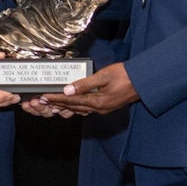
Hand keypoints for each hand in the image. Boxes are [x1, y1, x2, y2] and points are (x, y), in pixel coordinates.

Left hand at [24, 62, 138, 116]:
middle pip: (73, 107)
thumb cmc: (125, 75)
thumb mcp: (104, 76)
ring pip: (79, 109)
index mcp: (97, 101)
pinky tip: (72, 105)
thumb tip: (68, 89)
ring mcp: (103, 109)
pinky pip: (87, 109)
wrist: (143, 82)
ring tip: (52, 105)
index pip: (71, 100)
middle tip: (42, 102)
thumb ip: (85, 83)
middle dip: (57, 104)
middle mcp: (98, 108)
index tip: (43, 97)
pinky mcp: (106, 107)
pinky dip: (76, 107)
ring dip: (65, 107)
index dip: (56, 98)